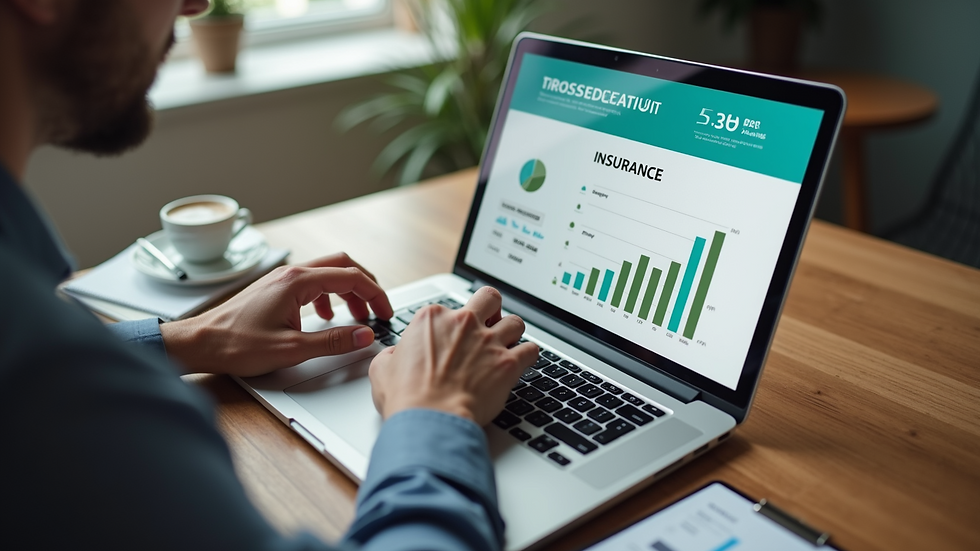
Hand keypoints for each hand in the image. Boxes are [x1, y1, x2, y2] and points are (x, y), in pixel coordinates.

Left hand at [160, 253, 392, 375]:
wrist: (199, 343)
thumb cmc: (236, 345)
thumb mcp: (292, 349)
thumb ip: (333, 341)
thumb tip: (364, 335)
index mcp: (298, 282)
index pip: (351, 277)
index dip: (375, 295)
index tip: (385, 314)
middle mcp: (291, 273)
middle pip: (343, 265)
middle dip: (366, 287)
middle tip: (378, 310)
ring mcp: (282, 279)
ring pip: (328, 273)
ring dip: (348, 291)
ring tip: (356, 317)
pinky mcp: (275, 288)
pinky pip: (312, 283)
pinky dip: (329, 296)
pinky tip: (326, 317)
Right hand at [368, 287, 538, 425]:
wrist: (431, 419)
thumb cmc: (407, 397)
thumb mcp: (383, 369)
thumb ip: (394, 355)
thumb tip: (396, 356)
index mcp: (433, 319)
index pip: (450, 309)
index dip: (452, 325)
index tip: (452, 339)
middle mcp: (464, 323)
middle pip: (489, 298)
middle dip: (492, 309)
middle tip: (489, 324)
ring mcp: (488, 341)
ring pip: (515, 322)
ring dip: (512, 333)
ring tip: (507, 345)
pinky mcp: (508, 363)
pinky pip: (532, 349)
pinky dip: (529, 355)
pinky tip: (522, 362)